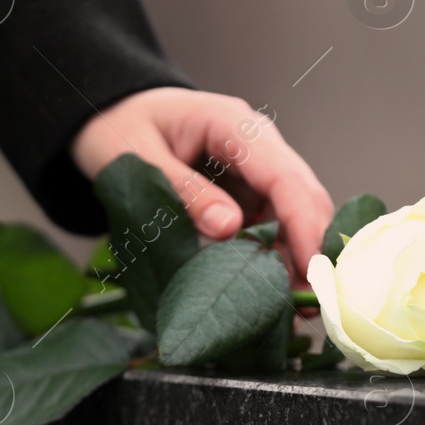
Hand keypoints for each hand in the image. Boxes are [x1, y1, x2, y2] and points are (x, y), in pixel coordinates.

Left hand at [71, 88, 332, 285]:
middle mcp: (256, 144)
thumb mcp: (136, 157)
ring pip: (295, 214)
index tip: (310, 268)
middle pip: (302, 196)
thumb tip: (230, 228)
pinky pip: (274, 224)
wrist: (112, 115)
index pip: (284, 176)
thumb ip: (184, 191)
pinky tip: (277, 291)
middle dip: (311, 248)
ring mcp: (255, 169)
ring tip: (297, 309)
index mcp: (232, 125)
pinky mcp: (248, 191)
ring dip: (298, 259)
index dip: (303, 224)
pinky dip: (278, 257)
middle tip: (312, 302)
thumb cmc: (119, 128)